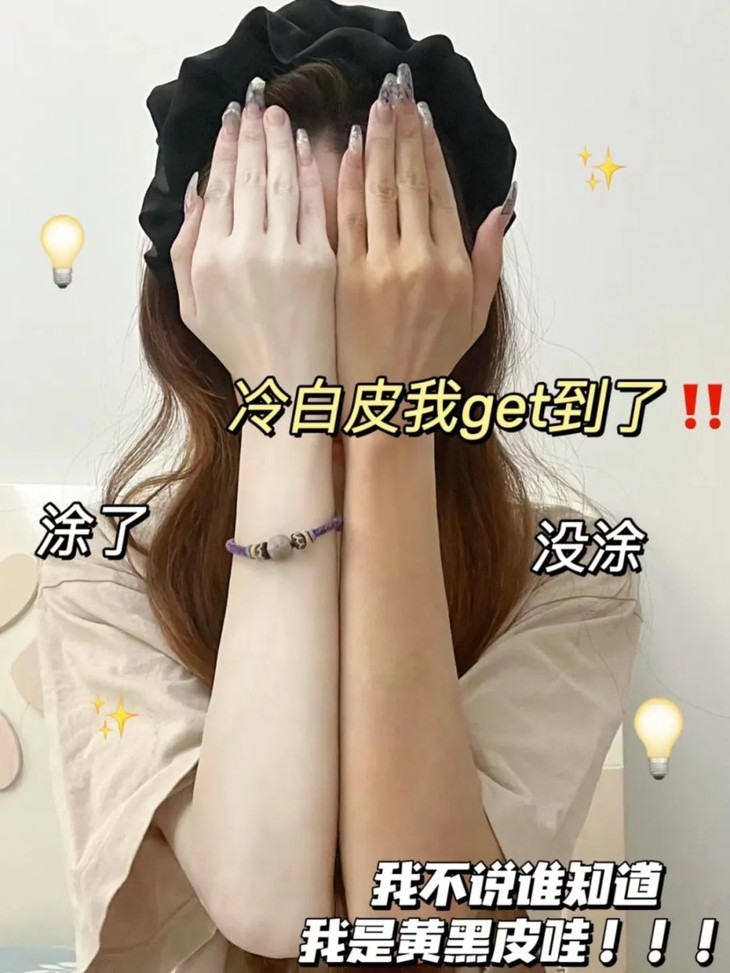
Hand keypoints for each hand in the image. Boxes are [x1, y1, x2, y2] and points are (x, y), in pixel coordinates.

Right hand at [170, 92, 335, 387]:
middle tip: (256, 102)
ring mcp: (287, 254)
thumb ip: (185, 247)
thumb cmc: (239, 349)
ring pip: (282, 181)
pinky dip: (313, 172)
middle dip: (252, 133)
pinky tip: (310, 149)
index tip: (230, 121)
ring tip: (279, 117)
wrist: (289, 385)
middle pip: (248, 175)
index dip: (224, 147)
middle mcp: (246, 250)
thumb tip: (195, 190)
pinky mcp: (322, 262)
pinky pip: (316, 205)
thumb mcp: (192, 307)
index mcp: (211, 258)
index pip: (217, 186)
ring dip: (281, 142)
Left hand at [335, 67, 515, 395]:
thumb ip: (491, 257)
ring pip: (378, 190)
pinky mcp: (345, 277)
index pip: (442, 192)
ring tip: (374, 109)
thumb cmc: (432, 358)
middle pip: (410, 180)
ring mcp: (380, 267)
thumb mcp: (476, 313)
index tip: (423, 118)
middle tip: (396, 94)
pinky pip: (346, 218)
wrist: (387, 402)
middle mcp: (420, 260)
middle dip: (403, 131)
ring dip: (375, 143)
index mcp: (454, 266)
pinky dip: (346, 181)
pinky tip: (346, 152)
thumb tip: (505, 205)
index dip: (432, 150)